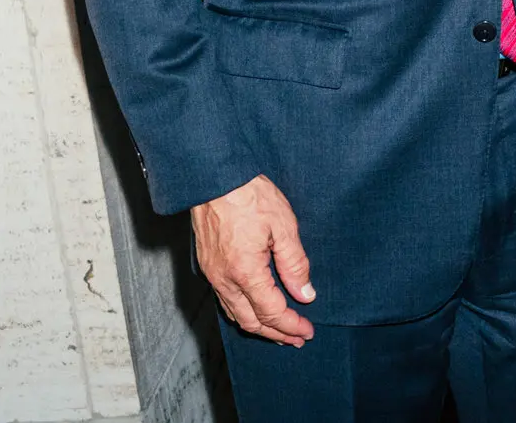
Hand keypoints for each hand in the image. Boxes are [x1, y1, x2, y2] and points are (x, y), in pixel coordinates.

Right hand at [191, 176, 315, 345]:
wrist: (214, 177)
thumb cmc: (249, 195)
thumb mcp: (283, 225)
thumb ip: (295, 264)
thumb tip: (305, 294)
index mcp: (245, 272)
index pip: (272, 312)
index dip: (291, 325)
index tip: (307, 331)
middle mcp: (224, 279)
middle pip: (251, 321)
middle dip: (276, 333)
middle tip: (297, 338)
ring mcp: (213, 274)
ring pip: (235, 314)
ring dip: (259, 325)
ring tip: (278, 331)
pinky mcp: (207, 265)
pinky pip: (225, 300)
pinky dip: (242, 312)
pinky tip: (254, 309)